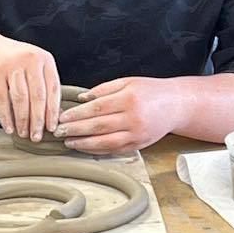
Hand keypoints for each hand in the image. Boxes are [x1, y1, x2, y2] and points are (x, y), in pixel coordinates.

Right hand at [0, 34, 60, 142]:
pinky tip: (9, 127)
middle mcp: (30, 60)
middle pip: (38, 96)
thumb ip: (44, 84)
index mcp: (45, 59)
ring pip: (21, 99)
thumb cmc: (15, 61)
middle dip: (38, 120)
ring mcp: (12, 65)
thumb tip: (54, 115)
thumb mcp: (34, 66)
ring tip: (23, 133)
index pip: (53, 89)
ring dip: (22, 120)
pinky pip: (3, 99)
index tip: (52, 128)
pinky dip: (6, 116)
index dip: (53, 111)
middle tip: (37, 136)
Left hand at [54, 77, 187, 153]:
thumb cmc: (150, 91)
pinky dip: (97, 150)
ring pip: (105, 142)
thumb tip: (81, 98)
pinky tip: (85, 147)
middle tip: (58, 132)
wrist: (175, 105)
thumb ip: (103, 89)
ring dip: (83, 143)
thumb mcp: (127, 81)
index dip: (77, 114)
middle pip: (98, 126)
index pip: (96, 108)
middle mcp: (133, 118)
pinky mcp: (139, 146)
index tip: (62, 117)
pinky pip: (114, 150)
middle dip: (75, 130)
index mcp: (128, 99)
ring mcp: (137, 134)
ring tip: (68, 142)